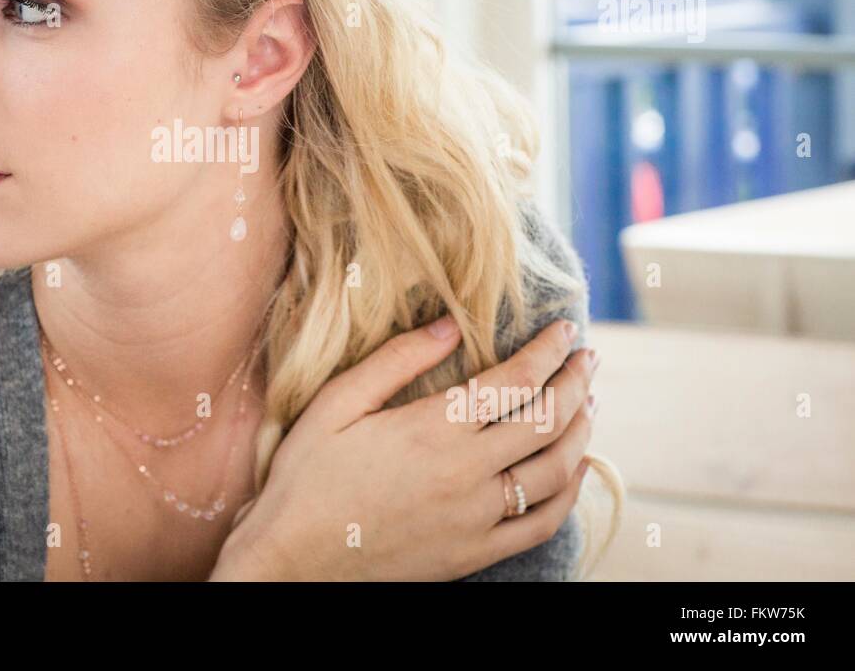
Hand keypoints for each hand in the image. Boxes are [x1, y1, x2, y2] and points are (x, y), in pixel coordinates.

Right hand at [211, 316, 598, 579]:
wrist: (294, 559)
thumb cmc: (307, 476)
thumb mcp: (337, 403)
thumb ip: (396, 360)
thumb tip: (448, 324)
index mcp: (432, 429)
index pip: (515, 380)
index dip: (548, 350)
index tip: (564, 329)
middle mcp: (465, 472)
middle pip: (546, 420)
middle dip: (576, 381)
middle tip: (588, 358)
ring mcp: (475, 518)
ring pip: (555, 470)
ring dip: (581, 431)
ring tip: (587, 404)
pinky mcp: (474, 553)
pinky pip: (541, 524)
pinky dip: (569, 493)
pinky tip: (573, 470)